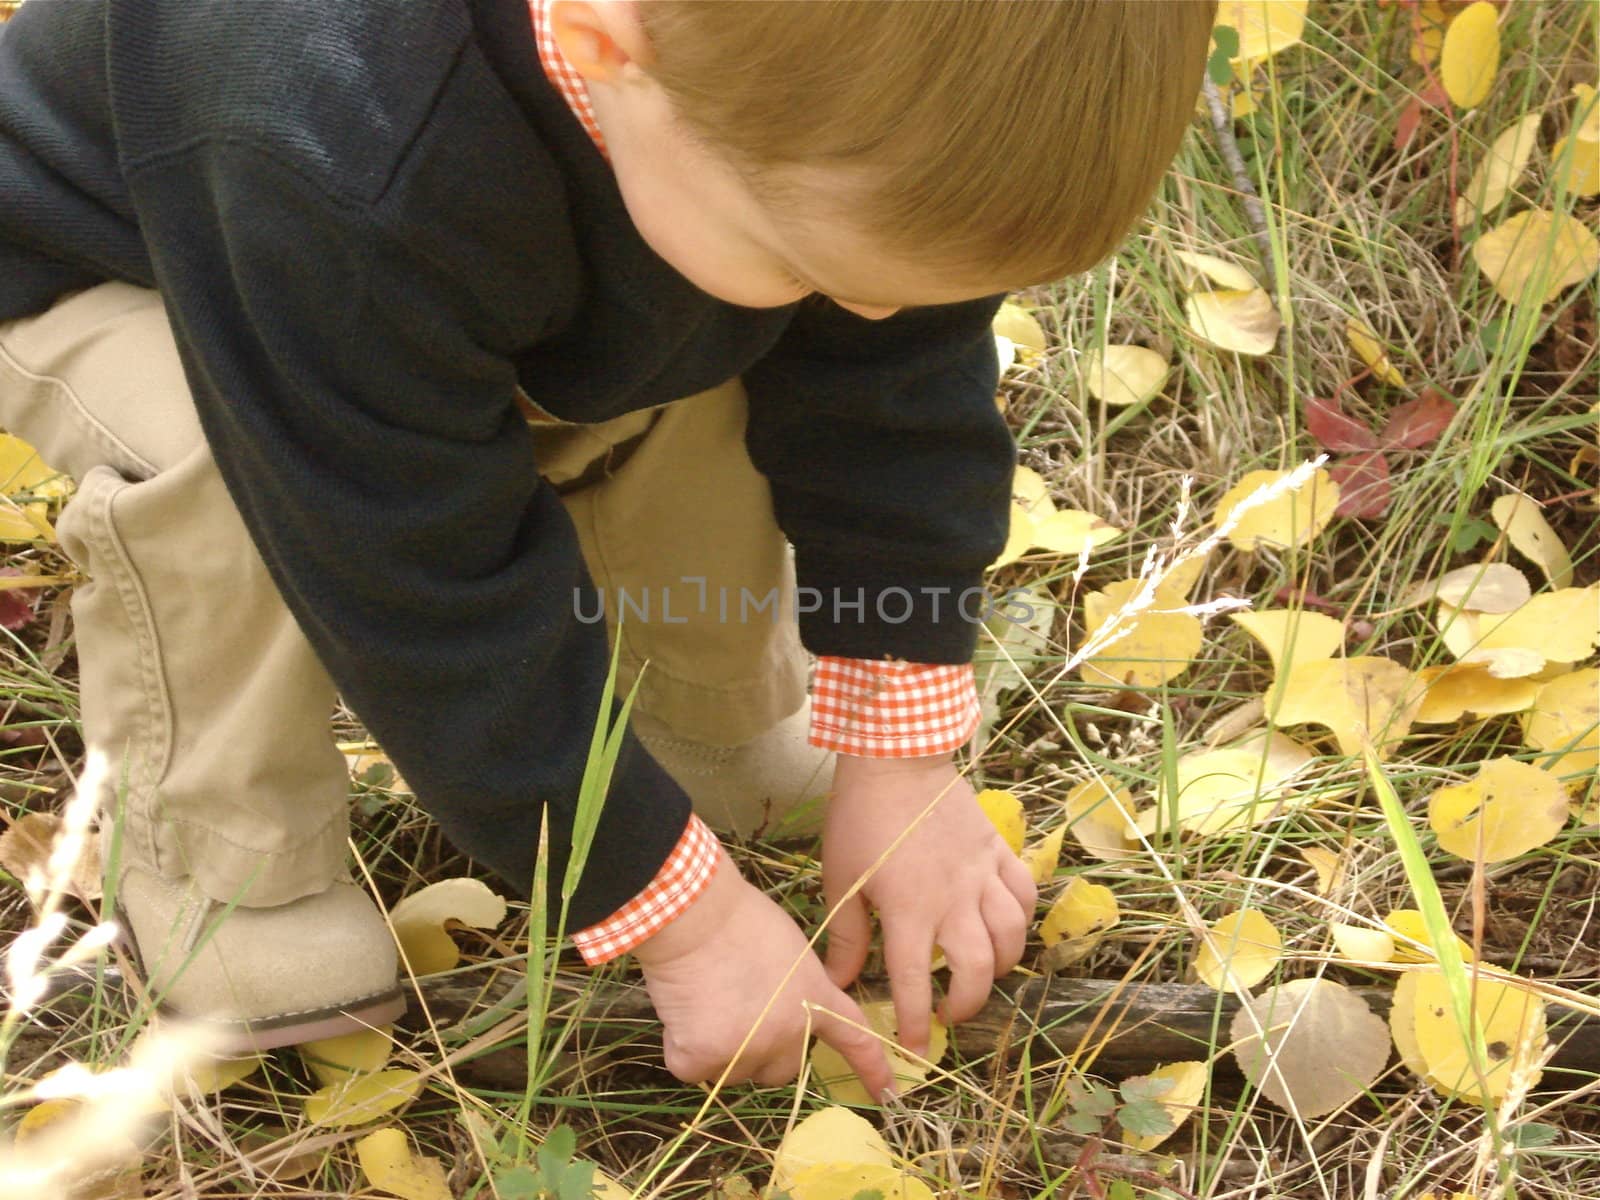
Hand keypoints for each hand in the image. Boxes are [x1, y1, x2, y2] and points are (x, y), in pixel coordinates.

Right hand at [633, 850, 894, 1094]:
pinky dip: (682, 1046)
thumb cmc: (737, 915)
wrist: (694, 914)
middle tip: (734, 1010)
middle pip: (781, 1068)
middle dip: (761, 1051)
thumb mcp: (788, 948)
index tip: (890, 1093)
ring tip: (704, 1000)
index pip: (855, 1038)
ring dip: (717, 1049)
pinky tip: (683, 1009)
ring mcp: (748, 1049)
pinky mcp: (705, 1059)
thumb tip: (769, 1007)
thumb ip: (791, 987)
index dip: (872, 1068)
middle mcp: (790, 1032)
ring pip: (733, 1071)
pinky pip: (691, 1068)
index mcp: (815, 997)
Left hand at [821, 754, 1035, 1056]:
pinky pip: (1024, 893)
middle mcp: (953, 899)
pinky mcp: (997, 850)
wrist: (896, 760)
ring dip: (1000, 966)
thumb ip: (846, 936)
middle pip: (977, 969)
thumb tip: (840, 983)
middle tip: (950, 1013)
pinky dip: (1022, 918)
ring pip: (1010, 935)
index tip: (914, 1047)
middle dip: (967, 1004)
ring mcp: (981, 874)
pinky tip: (1008, 927)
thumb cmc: (860, 818)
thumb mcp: (841, 879)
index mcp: (909, 910)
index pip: (916, 983)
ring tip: (982, 975)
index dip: (915, 1022)